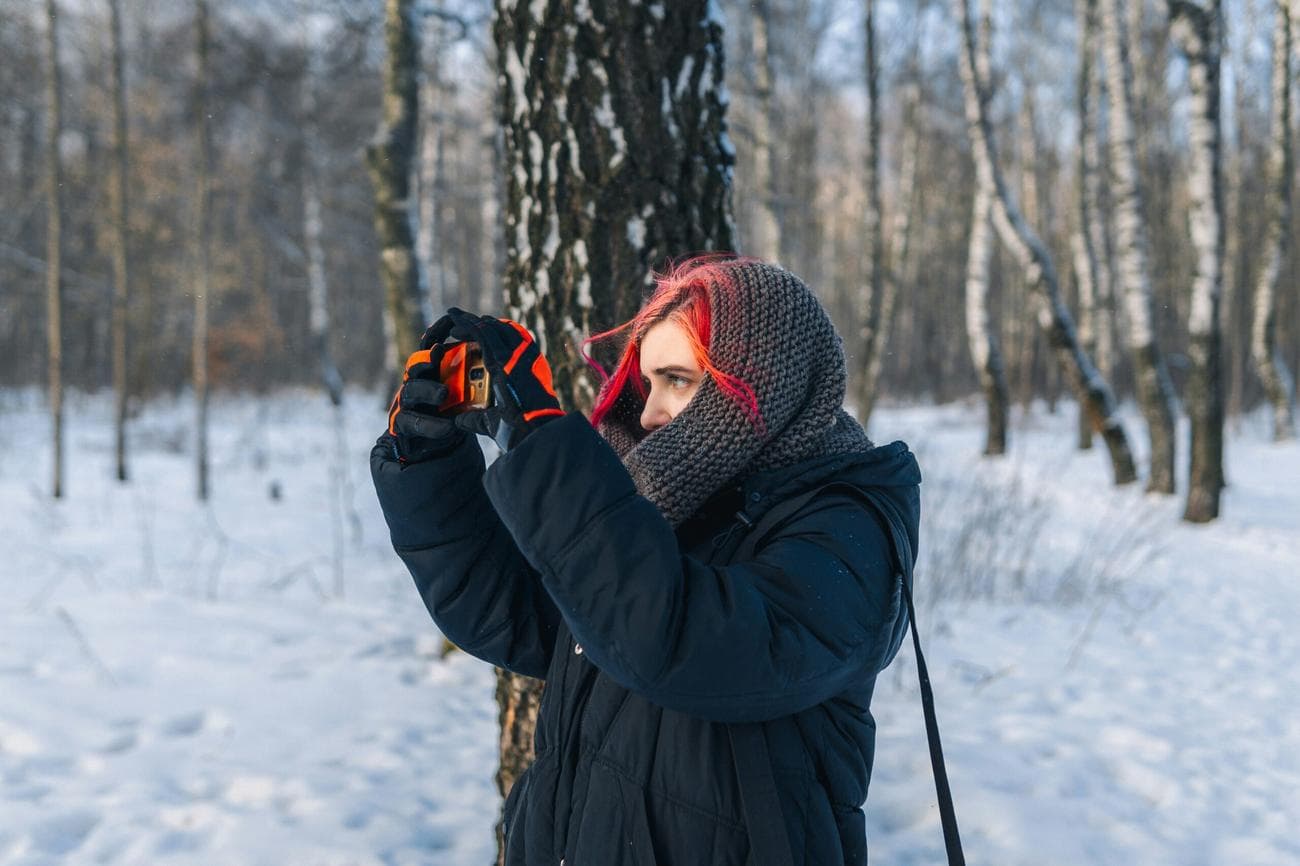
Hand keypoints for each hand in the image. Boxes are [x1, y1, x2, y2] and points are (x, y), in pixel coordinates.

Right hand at [384, 328, 466, 463]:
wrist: (436, 451)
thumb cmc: (454, 416)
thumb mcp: (469, 397)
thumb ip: (478, 381)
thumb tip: (503, 366)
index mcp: (433, 371)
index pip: (431, 345)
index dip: (437, 332)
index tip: (449, 323)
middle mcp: (417, 382)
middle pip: (417, 364)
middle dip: (427, 357)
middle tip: (438, 353)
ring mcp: (408, 403)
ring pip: (411, 390)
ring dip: (427, 389)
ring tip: (443, 394)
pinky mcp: (402, 425)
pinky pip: (413, 422)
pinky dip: (431, 425)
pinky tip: (448, 428)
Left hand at [440, 307, 564, 450]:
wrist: (532, 430)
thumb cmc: (520, 430)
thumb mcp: (495, 420)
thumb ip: (476, 417)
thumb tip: (458, 420)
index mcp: (527, 369)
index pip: (511, 343)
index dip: (492, 335)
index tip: (475, 335)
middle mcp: (525, 357)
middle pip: (499, 330)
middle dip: (479, 323)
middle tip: (461, 320)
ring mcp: (515, 355)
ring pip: (490, 328)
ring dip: (469, 322)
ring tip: (453, 317)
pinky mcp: (502, 357)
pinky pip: (482, 334)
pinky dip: (467, 328)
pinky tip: (454, 326)